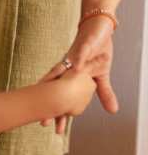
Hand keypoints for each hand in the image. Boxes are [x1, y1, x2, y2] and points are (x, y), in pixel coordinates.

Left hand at [39, 15, 116, 132]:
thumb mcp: (101, 75)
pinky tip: (76, 67)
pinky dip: (78, 60)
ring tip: (51, 94)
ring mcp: (74, 56)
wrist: (97, 28)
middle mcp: (69, 67)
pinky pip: (80, 53)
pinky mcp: (83, 45)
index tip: (48, 126)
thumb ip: (103, 92)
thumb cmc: (96, 51)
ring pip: (63, 71)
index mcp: (72, 76)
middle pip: (56, 86)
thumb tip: (112, 111)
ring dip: (57, 81)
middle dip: (50, 103)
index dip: (56, 111)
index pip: (63, 96)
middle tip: (43, 121)